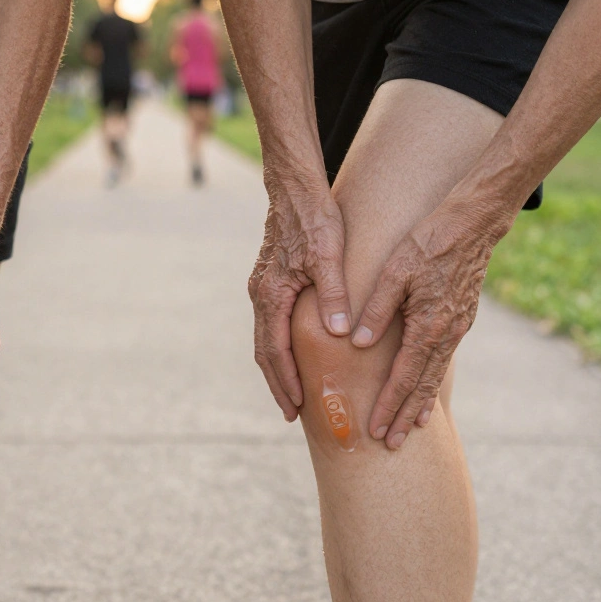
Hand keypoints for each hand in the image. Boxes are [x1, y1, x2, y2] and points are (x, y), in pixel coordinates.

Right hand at [248, 182, 351, 421]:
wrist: (294, 188)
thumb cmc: (313, 218)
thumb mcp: (328, 254)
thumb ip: (333, 294)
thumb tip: (339, 332)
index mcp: (271, 294)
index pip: (275, 349)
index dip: (286, 380)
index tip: (297, 406)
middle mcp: (261, 295)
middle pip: (264, 351)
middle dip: (278, 383)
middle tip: (292, 413)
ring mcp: (263, 289)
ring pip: (264, 339)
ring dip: (277, 368)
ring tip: (293, 394)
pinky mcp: (270, 282)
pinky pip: (270, 325)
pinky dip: (278, 348)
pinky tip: (293, 355)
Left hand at [354, 201, 504, 448]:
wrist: (473, 224)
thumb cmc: (428, 242)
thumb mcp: (395, 270)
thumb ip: (376, 309)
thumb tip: (358, 343)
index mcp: (428, 325)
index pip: (404, 376)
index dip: (389, 404)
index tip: (376, 428)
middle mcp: (447, 333)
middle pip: (423, 385)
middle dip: (405, 416)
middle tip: (392, 444)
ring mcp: (458, 328)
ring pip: (436, 375)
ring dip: (421, 403)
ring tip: (411, 427)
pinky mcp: (461, 319)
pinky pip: (443, 359)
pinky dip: (433, 380)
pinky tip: (426, 390)